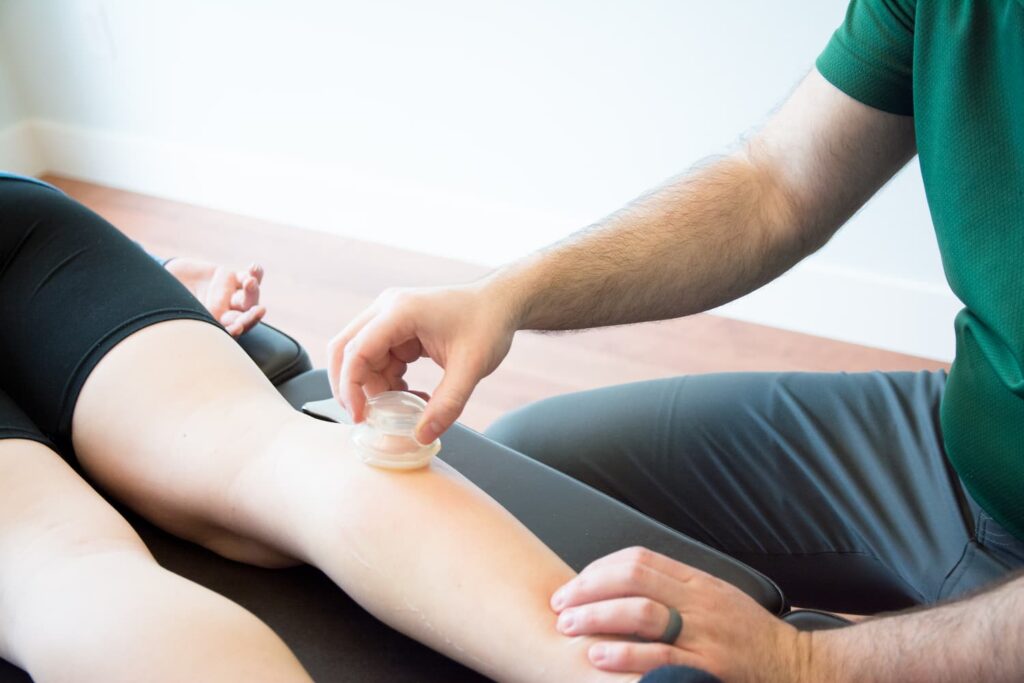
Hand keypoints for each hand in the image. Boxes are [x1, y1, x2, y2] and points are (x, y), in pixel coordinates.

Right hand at [164, 258, 265, 336]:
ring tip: (250, 282)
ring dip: (253, 290)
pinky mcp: (231, 278)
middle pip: (244, 317)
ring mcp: (230, 296)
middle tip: (259, 310)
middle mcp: (225, 314)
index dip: (234, 330)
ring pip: (249, 297)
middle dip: (251, 314)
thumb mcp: (166, 311)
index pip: (228, 332)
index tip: (236, 328)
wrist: (161, 279)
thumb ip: (172, 317)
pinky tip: (254, 267)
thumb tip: (154, 333)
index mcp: (212, 326)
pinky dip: (255, 273)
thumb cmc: (160, 303)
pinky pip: (248, 277)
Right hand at [328, 283, 516, 442]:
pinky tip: (411, 393)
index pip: (356, 350)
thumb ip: (447, 405)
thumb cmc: (488, 325)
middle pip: (346, 350)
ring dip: (376, 387)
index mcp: (399, 311)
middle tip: (367, 418)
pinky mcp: (397, 328)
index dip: (351, 387)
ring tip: (406, 406)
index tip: (361, 417)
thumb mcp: (471, 368)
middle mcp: (386, 309)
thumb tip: (420, 436)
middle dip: (351, 387)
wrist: (501, 303)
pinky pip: (379, 358)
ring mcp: (390, 317)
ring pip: (362, 358)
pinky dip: (388, 381)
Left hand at [550, 547, 814, 682]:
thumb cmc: (750, 638)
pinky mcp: (709, 666)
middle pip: (634, 579)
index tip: (574, 585)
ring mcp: (705, 634)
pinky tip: (599, 656)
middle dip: (589, 589)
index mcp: (698, 581)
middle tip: (560, 605)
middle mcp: (700, 601)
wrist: (798, 668)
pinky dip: (625, 655)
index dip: (599, 569)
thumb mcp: (716, 600)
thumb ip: (677, 590)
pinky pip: (661, 657)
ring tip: (570, 627)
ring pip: (643, 613)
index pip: (639, 559)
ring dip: (599, 617)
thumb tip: (625, 584)